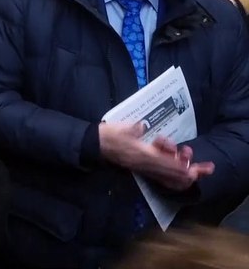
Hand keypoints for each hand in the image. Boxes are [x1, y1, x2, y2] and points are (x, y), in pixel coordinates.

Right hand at [99, 122, 214, 190]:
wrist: (95, 145)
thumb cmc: (108, 135)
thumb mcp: (122, 129)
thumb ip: (134, 129)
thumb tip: (143, 126)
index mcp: (145, 156)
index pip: (172, 168)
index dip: (189, 170)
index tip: (202, 168)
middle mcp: (148, 165)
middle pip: (176, 176)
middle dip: (193, 172)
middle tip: (205, 166)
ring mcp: (146, 167)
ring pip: (171, 176)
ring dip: (183, 168)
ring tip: (185, 152)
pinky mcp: (143, 166)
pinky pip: (164, 173)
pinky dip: (174, 169)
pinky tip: (175, 157)